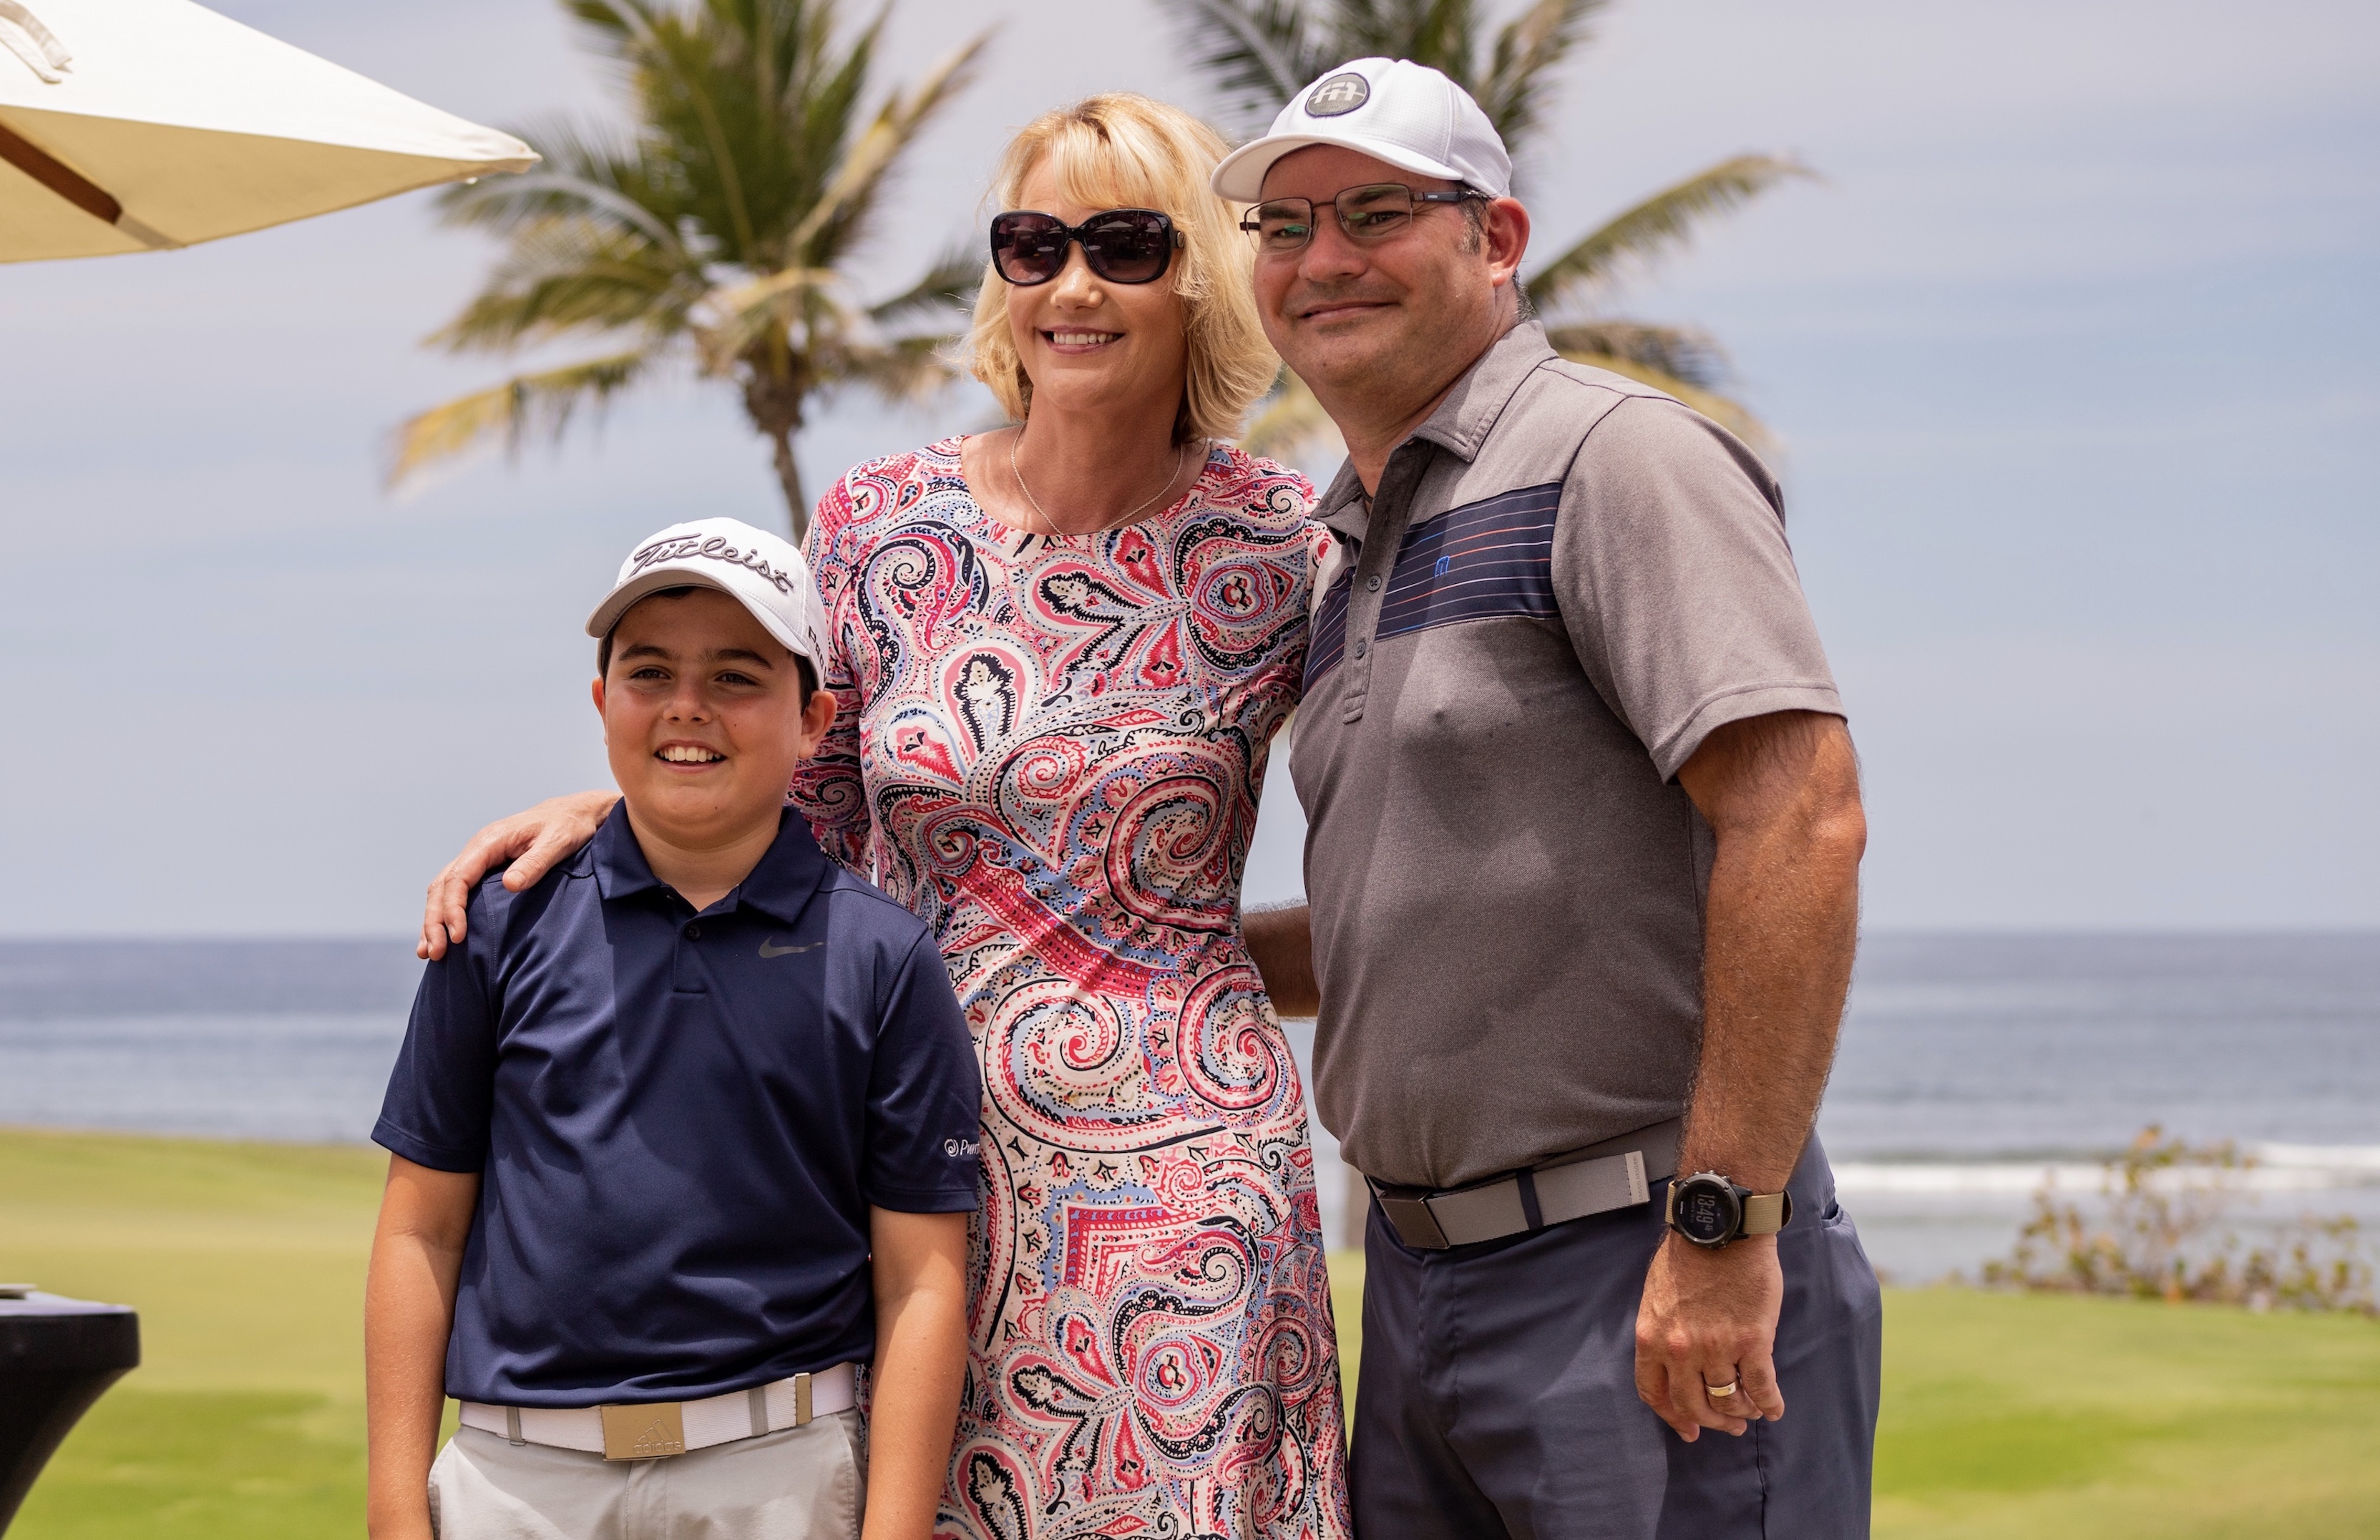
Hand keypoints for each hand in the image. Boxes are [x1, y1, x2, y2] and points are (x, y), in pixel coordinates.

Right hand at [417, 791, 618, 959]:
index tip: (458, 937)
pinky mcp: (483, 868)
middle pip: (442, 886)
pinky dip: (444, 912)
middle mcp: (476, 849)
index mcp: (489, 841)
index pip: (459, 878)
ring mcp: (477, 858)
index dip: (453, 909)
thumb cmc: (567, 827)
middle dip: (435, 920)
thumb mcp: (557, 843)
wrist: (572, 813)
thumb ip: (534, 863)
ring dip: (433, 920)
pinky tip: (441, 935)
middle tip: (437, 953)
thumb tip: (510, 885)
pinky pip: (455, 890)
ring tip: (429, 953)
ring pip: (442, 889)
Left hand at [1634, 1231, 1784, 1440]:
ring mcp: (1716, 1347)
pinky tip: (1774, 1410)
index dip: (1672, 1417)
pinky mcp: (1752, 1341)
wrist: (1721, 1228)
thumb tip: (1673, 1361)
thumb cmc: (1689, 1256)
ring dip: (1741, 1412)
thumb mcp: (1657, 1297)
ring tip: (1750, 1412)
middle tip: (1727, 1427)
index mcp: (1651, 1337)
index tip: (1688, 1430)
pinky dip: (1769, 1403)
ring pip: (1728, 1400)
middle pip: (1692, 1404)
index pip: (1654, 1392)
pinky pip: (1761, 1386)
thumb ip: (1662, 1331)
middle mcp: (1680, 1349)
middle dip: (1711, 1421)